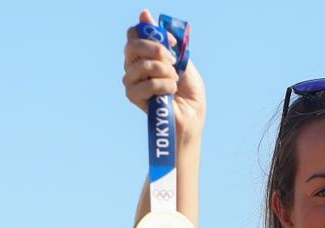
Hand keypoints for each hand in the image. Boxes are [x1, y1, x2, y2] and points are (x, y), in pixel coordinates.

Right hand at [123, 10, 206, 143]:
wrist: (193, 117)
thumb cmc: (188, 91)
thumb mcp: (181, 60)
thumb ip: (164, 41)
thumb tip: (144, 14)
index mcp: (144, 56)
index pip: (135, 34)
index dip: (153, 34)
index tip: (172, 43)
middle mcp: (133, 66)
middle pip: (132, 45)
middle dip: (156, 50)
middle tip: (172, 61)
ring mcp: (132, 82)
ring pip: (142, 65)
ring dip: (165, 72)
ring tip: (175, 81)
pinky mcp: (134, 97)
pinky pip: (146, 84)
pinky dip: (164, 86)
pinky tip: (170, 92)